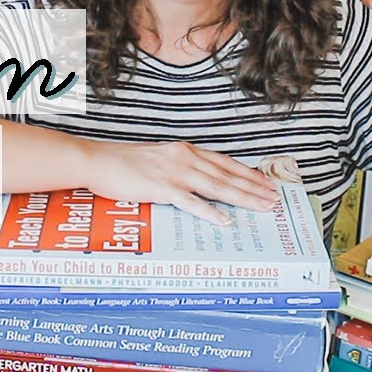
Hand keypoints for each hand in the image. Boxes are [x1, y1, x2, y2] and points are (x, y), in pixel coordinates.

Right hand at [84, 140, 281, 224]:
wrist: (97, 160)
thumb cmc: (124, 163)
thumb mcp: (159, 159)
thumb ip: (180, 168)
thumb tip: (198, 182)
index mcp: (185, 151)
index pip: (225, 163)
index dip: (248, 174)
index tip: (266, 183)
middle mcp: (185, 158)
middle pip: (227, 175)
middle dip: (254, 188)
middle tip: (274, 199)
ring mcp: (174, 172)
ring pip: (216, 187)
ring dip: (242, 198)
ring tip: (262, 208)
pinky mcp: (160, 187)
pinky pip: (190, 202)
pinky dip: (209, 211)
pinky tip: (224, 220)